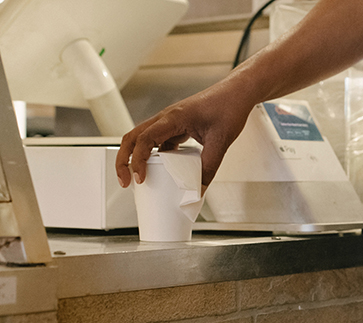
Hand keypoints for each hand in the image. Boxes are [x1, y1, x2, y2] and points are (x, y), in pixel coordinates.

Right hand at [115, 81, 255, 188]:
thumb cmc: (229, 107)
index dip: (138, 161)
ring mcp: (170, 122)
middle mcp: (166, 118)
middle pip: (132, 138)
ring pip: (143, 139)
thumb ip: (209, 167)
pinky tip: (163, 170)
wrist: (237, 93)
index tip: (140, 178)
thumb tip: (199, 189)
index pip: (144, 140)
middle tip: (125, 181)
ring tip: (139, 178)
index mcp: (173, 118)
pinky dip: (155, 156)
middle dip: (124, 160)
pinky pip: (159, 141)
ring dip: (137, 157)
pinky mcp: (177, 126)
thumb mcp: (220, 142)